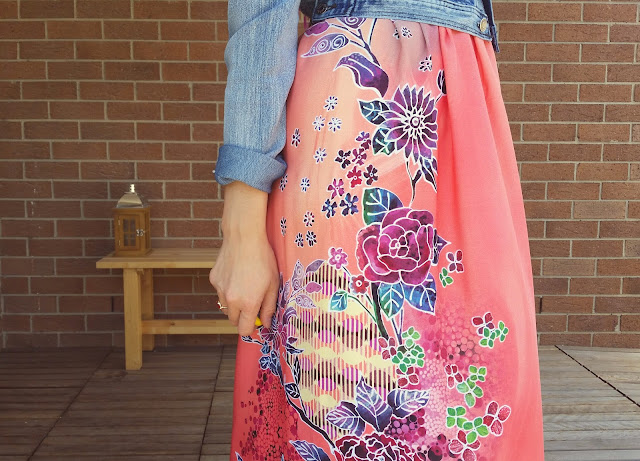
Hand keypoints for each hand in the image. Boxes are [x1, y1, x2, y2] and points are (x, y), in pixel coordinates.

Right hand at [209, 181, 278, 334]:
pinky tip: (236, 275)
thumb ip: (269, 307)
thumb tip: (266, 323)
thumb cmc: (263, 260)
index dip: (251, 327)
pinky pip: (220, 292)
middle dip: (242, 317)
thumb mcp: (273, 284)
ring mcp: (220, 290)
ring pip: (225, 307)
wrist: (244, 238)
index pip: (244, 330)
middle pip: (233, 321)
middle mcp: (231, 300)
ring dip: (233, 304)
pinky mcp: (214, 279)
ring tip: (244, 286)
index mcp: (248, 303)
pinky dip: (227, 289)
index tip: (256, 320)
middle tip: (252, 303)